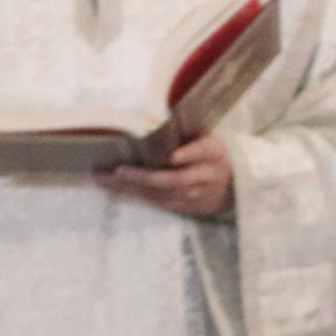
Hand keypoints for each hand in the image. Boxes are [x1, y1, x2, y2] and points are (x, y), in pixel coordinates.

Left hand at [97, 134, 234, 217]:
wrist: (232, 189)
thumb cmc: (213, 157)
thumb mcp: (210, 142)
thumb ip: (189, 137)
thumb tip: (158, 128)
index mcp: (214, 154)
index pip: (203, 151)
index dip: (189, 154)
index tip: (174, 156)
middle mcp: (204, 177)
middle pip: (174, 179)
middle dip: (144, 176)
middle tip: (119, 170)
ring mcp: (192, 196)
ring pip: (158, 193)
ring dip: (128, 187)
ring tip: (102, 178)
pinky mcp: (181, 206)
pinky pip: (153, 201)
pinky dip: (131, 195)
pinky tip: (112, 189)